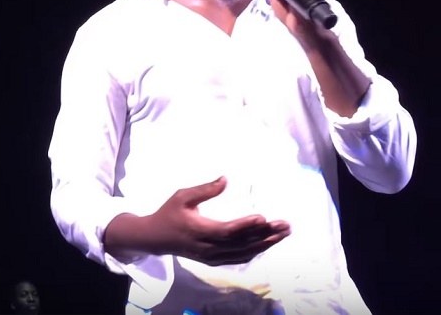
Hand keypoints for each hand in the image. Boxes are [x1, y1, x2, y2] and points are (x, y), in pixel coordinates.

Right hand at [146, 176, 290, 266]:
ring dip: (265, 244)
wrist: (155, 238)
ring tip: (283, 233)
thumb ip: (204, 190)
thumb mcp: (181, 196)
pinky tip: (267, 243)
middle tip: (285, 225)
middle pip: (241, 244)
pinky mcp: (214, 261)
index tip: (263, 217)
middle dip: (265, 235)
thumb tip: (225, 180)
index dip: (245, 226)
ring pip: (243, 253)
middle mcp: (207, 247)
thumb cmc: (169, 213)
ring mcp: (212, 257)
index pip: (226, 231)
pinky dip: (255, 251)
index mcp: (199, 230)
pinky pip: (239, 258)